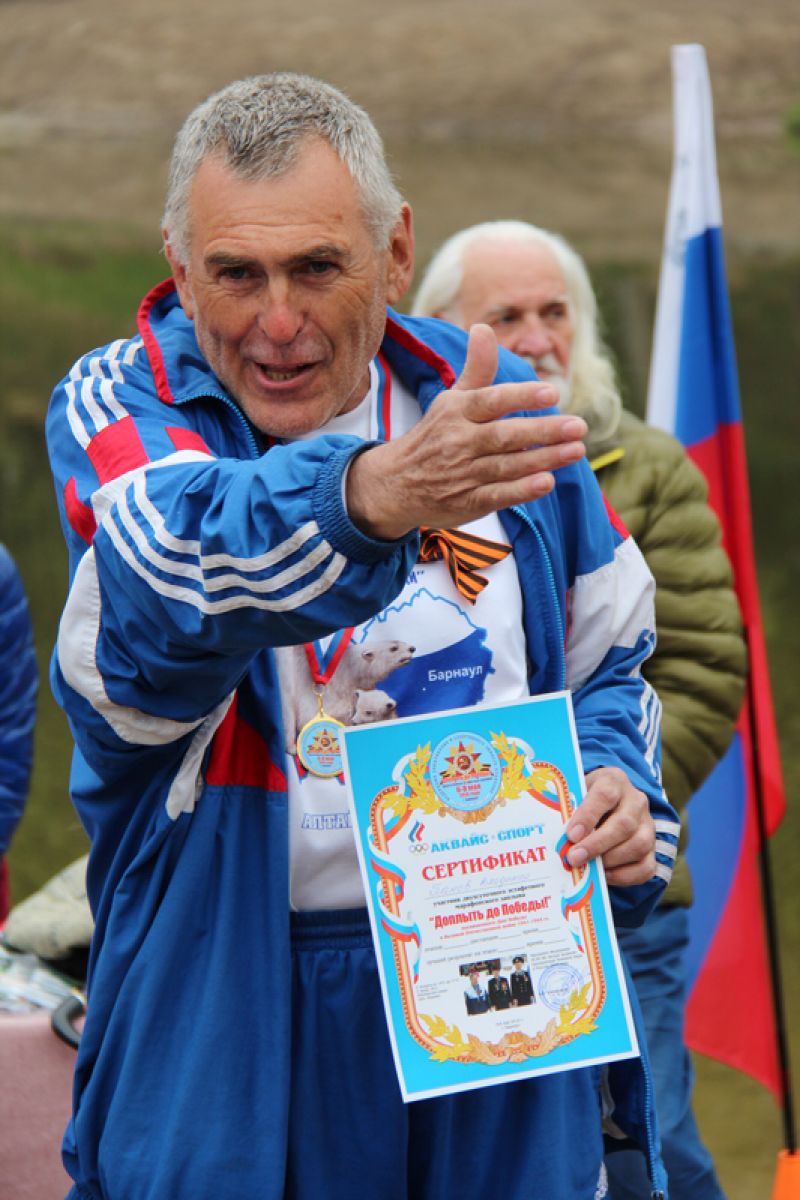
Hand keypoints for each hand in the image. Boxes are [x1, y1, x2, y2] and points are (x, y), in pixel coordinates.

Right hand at [346, 323, 586, 539]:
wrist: (396, 484)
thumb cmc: (435, 435)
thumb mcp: (451, 400)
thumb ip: (476, 368)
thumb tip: (483, 327)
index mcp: (457, 411)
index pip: (491, 400)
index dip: (522, 396)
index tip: (552, 393)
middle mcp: (459, 441)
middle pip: (505, 435)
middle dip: (543, 430)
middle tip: (579, 426)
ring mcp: (463, 473)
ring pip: (507, 466)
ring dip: (544, 459)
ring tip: (576, 450)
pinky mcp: (467, 502)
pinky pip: (498, 495)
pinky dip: (522, 490)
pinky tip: (547, 482)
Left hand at [564, 767, 655, 885]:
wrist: (607, 804)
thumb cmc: (584, 801)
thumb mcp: (575, 795)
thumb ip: (568, 811)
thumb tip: (554, 838)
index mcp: (614, 781)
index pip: (605, 794)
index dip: (588, 816)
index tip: (571, 835)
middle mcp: (636, 801)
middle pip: (624, 823)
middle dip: (597, 844)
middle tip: (574, 858)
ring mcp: (647, 824)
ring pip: (639, 844)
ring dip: (611, 860)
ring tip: (589, 868)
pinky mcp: (652, 848)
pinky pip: (646, 866)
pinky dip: (625, 876)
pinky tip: (605, 876)